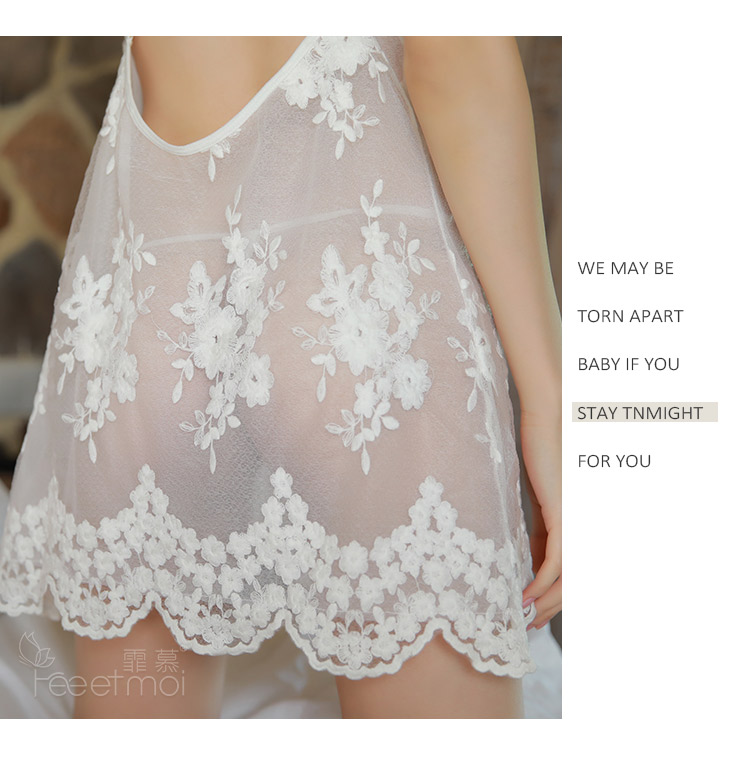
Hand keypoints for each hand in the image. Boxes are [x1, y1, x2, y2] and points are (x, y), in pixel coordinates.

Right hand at [519, 411, 560, 630]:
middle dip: (548, 609)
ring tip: (522, 617)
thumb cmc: (543, 456)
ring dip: (544, 604)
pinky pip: (554, 563)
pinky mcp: (565, 519)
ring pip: (566, 580)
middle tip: (526, 625)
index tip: (531, 612)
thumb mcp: (541, 504)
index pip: (569, 575)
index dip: (552, 598)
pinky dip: (540, 584)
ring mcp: (577, 527)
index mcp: (578, 528)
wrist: (547, 424)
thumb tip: (532, 562)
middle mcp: (584, 531)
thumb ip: (542, 533)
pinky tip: (523, 596)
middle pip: (572, 584)